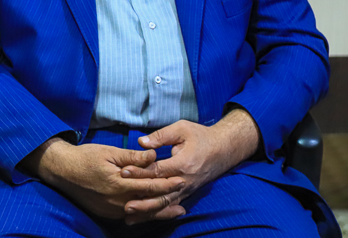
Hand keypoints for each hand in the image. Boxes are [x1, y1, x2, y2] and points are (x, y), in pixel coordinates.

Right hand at [22, 137, 185, 219]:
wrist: (62, 171)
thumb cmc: (85, 157)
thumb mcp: (108, 152)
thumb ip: (132, 157)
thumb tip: (153, 155)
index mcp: (119, 184)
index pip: (150, 185)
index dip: (167, 183)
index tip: (181, 179)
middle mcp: (118, 201)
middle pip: (150, 203)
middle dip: (169, 198)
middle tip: (184, 193)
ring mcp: (113, 209)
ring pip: (143, 212)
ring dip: (161, 211)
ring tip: (177, 209)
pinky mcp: (108, 213)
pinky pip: (131, 216)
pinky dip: (145, 214)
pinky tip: (153, 212)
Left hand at [121, 110, 259, 223]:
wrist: (224, 149)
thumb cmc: (201, 136)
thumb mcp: (181, 129)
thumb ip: (161, 136)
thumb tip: (141, 142)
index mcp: (182, 163)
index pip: (157, 170)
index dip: (140, 172)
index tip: (124, 172)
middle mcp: (185, 180)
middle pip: (161, 193)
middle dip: (142, 198)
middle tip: (124, 204)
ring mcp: (187, 189)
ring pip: (165, 203)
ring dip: (148, 210)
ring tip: (130, 216)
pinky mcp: (187, 193)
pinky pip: (171, 205)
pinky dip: (158, 212)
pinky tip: (144, 217)